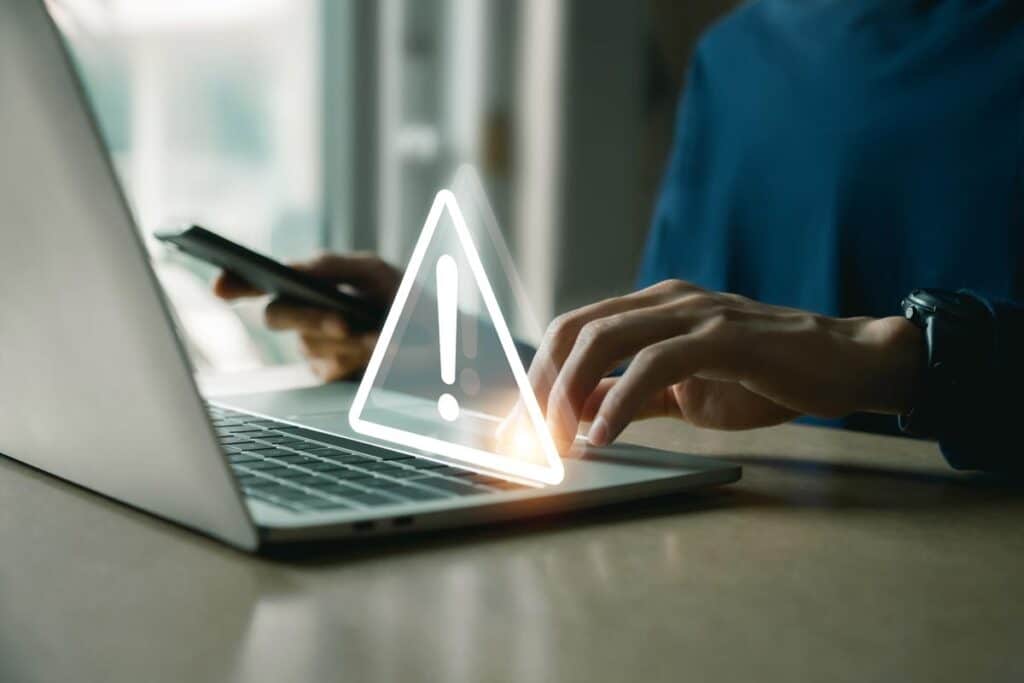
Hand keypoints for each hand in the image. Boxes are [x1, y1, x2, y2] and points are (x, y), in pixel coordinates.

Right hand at [213, 253, 400, 381]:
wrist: (441, 343)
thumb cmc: (403, 299)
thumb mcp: (374, 273)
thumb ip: (332, 265)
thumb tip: (296, 269)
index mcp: (307, 284)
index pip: (259, 282)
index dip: (235, 283)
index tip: (221, 287)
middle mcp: (303, 316)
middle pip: (277, 314)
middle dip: (310, 317)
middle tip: (343, 322)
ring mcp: (314, 347)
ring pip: (308, 344)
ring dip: (344, 341)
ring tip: (376, 338)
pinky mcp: (329, 374)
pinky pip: (329, 368)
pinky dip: (354, 360)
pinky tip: (375, 353)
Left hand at [529, 279, 922, 452]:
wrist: (844, 365)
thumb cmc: (764, 377)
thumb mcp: (684, 390)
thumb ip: (633, 393)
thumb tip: (578, 414)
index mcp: (653, 307)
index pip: (573, 329)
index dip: (537, 374)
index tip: (517, 424)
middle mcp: (666, 300)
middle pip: (575, 329)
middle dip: (540, 385)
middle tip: (525, 438)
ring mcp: (695, 313)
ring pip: (605, 339)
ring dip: (568, 394)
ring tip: (554, 442)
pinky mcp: (725, 337)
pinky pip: (655, 364)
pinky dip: (620, 401)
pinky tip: (604, 436)